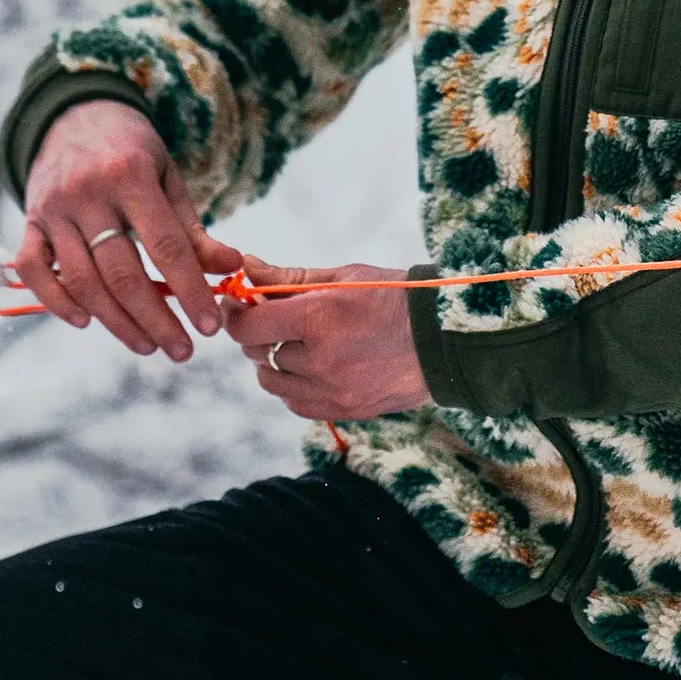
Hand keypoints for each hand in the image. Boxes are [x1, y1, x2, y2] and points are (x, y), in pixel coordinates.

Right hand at [15, 100, 240, 361]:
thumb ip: (192, 228)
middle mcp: (88, 192)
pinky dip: (56, 302)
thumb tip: (231, 268)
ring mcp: (53, 208)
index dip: (189, 291)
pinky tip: (86, 322)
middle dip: (156, 319)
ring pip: (82, 280)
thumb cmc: (132, 151)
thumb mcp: (169, 178)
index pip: (165, 246)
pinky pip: (34, 271)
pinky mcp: (29, 221)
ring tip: (146, 345)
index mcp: (131, 175)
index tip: (210, 326)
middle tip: (181, 350)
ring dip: (116, 322)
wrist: (77, 113)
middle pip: (122, 273)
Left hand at [224, 252, 430, 421]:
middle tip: (271, 317)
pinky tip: (310, 367)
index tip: (238, 304)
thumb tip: (247, 268)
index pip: (249, 325)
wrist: (445, 340)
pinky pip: (296, 403)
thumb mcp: (344, 276)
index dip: (235, 314)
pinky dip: (293, 386)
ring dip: (271, 361)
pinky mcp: (344, 411)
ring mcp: (332, 391)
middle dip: (256, 332)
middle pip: (257, 352)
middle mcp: (321, 359)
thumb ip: (289, 277)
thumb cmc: (396, 297)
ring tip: (293, 343)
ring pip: (272, 382)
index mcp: (319, 318)